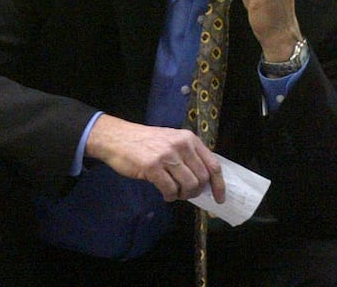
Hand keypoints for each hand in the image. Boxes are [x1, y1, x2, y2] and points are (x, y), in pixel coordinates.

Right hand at [86, 115, 225, 202]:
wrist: (117, 138)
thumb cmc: (146, 142)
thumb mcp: (172, 141)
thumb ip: (188, 156)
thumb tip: (204, 181)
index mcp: (189, 139)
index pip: (213, 165)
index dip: (219, 185)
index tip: (219, 199)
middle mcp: (181, 145)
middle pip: (202, 178)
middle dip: (196, 192)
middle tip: (185, 193)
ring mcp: (167, 155)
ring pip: (189, 186)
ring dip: (183, 195)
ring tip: (173, 192)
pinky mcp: (153, 166)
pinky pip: (170, 190)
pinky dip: (169, 196)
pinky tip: (164, 193)